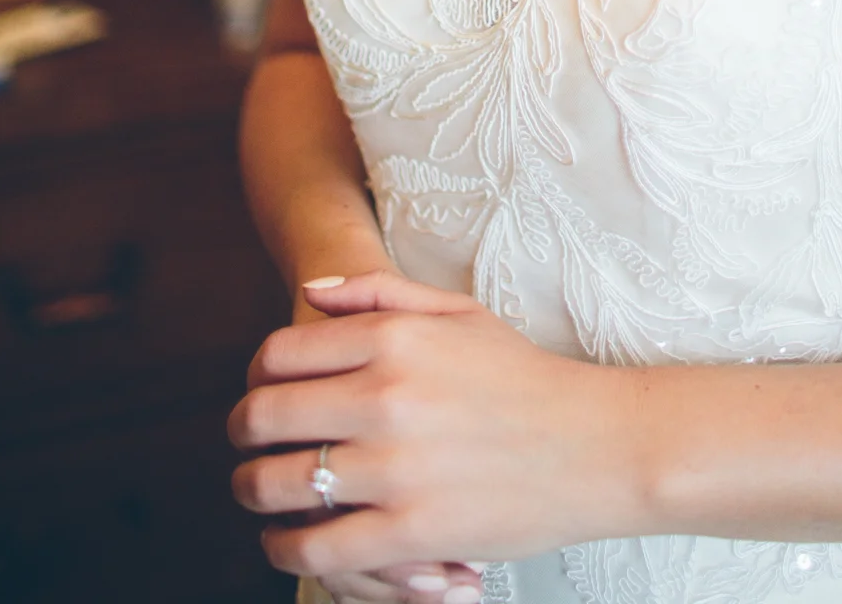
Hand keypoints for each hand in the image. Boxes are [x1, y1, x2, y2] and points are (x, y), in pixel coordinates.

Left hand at [228, 271, 640, 584]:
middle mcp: (387, 396)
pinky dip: (287, 548)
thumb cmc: (526, 377)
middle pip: (263, 416)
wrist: (598, 444)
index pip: (279, 354)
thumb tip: (310, 293)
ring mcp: (396, 467)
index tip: (261, 393)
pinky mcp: (411, 531)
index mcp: (396, 339)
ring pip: (276, 484)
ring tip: (260, 494)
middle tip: (248, 447)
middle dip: (242, 433)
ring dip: (253, 492)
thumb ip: (379, 294)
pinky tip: (290, 541)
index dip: (256, 376)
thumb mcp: (459, 313)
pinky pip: (316, 546)